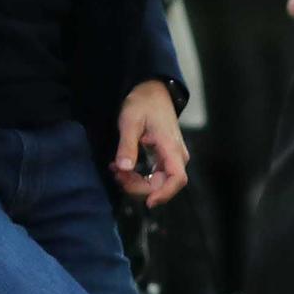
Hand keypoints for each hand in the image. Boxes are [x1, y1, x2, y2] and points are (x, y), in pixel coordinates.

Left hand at [112, 79, 187, 205]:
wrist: (152, 91)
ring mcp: (171, 157)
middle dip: (139, 187)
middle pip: (164, 184)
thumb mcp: (130, 122)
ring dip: (136, 182)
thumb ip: (127, 146)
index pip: (177, 178)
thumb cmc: (143, 103)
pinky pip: (154, 175)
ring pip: (157, 182)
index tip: (148, 202)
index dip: (164, 194)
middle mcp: (176, 156)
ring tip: (116, 170)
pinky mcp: (164, 158)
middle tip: (117, 176)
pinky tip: (122, 168)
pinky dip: (137, 176)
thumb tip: (123, 168)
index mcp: (171, 148)